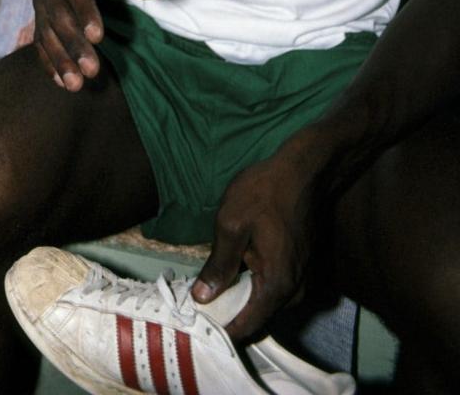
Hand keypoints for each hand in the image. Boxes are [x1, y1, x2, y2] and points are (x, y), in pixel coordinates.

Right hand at [33, 0, 160, 90]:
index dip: (85, 11)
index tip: (98, 37)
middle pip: (57, 14)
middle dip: (73, 44)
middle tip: (91, 70)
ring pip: (45, 32)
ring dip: (59, 59)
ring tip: (75, 85)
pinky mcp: (39, 16)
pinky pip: (39, 41)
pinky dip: (48, 62)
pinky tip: (62, 82)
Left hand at [191, 149, 319, 341]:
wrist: (304, 170)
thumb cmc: (265, 192)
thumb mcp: (232, 223)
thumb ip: (219, 264)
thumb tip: (202, 298)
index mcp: (277, 286)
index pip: (247, 327)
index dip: (220, 329)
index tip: (196, 326)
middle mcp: (293, 292)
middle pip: (256, 317)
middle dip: (228, 313)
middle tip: (197, 302)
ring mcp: (300, 281)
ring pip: (264, 302)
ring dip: (239, 297)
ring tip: (210, 286)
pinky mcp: (299, 268)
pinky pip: (273, 288)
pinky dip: (252, 284)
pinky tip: (233, 269)